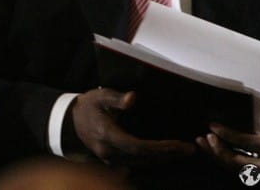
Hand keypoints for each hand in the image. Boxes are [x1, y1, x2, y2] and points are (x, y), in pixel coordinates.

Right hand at [69, 88, 195, 164]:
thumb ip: (116, 98)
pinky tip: (165, 155)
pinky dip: (152, 159)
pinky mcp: (112, 161)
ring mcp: (110, 159)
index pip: (137, 146)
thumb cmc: (87, 106)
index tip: (178, 144)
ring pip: (141, 163)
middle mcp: (109, 151)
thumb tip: (132, 98)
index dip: (159, 147)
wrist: (70, 121)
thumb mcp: (99, 96)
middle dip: (168, 154)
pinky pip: (136, 163)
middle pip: (143, 157)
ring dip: (163, 158)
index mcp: (107, 134)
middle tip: (189, 149)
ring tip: (182, 152)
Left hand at [197, 102, 259, 170]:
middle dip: (220, 151)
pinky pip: (235, 168)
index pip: (250, 142)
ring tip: (202, 142)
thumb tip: (226, 108)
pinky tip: (208, 148)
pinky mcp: (256, 171)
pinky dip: (220, 158)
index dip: (229, 135)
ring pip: (235, 168)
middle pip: (241, 162)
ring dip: (216, 156)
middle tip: (206, 137)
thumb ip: (253, 113)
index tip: (213, 126)